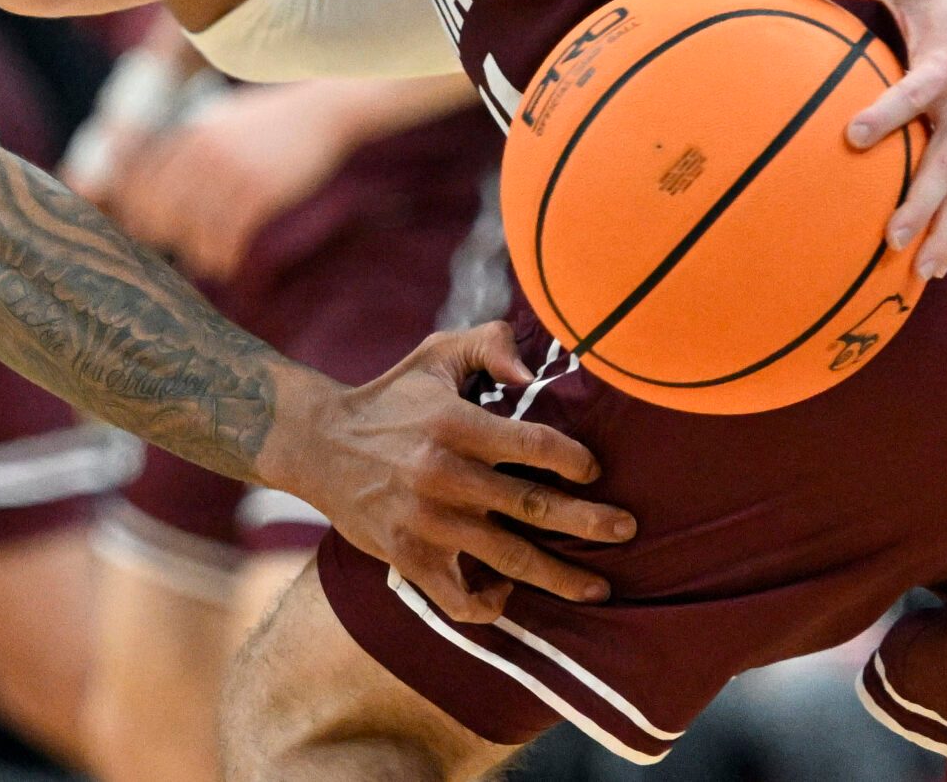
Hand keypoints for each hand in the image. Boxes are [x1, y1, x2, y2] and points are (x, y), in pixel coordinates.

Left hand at [109, 80, 354, 281]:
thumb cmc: (266, 124)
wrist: (319, 111)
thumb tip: (155, 188)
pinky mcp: (259, 192)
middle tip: (178, 247)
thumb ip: (188, 147)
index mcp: (188, 133)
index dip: (136, 213)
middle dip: (162, 237)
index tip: (146, 231)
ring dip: (198, 253)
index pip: (139, 182)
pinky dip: (224, 257)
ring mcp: (231, 171)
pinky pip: (227, 237)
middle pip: (158, 211)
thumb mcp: (220, 122)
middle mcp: (202, 151)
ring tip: (208, 261)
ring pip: (192, 230)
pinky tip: (229, 263)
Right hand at [268, 324, 633, 624]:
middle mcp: (443, 476)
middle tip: (627, 529)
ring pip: (510, 559)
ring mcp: (427, 523)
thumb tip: (534, 371)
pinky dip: (492, 602)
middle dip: (590, 522)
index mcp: (455, 424)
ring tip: (597, 587)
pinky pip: (462, 598)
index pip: (534, 445)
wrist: (319, 445)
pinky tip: (509, 590)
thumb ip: (490, 344)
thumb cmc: (392, 397)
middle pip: (535, 508)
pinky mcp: (410, 559)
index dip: (574, 459)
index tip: (594, 469)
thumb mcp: (437, 355)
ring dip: (561, 577)